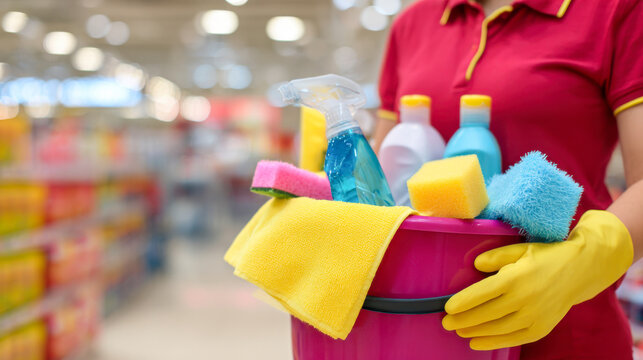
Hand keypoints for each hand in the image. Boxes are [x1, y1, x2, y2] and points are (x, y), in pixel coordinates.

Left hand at [442, 210, 632, 349]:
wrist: (580, 270)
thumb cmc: (545, 257)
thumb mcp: (519, 249)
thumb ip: (495, 257)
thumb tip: (476, 266)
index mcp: (516, 278)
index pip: (482, 293)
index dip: (463, 302)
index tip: (447, 308)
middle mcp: (524, 299)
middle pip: (486, 314)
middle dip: (463, 320)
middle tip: (446, 323)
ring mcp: (534, 316)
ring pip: (497, 329)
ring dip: (475, 332)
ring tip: (458, 331)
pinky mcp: (541, 328)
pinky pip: (513, 339)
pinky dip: (493, 342)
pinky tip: (477, 342)